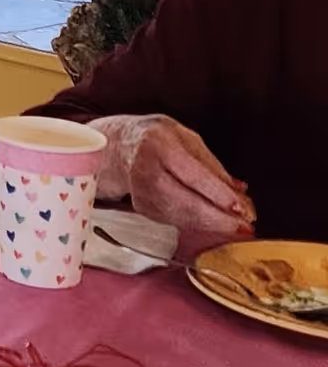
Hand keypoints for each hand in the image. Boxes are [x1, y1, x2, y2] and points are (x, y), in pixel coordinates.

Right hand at [122, 116, 254, 241]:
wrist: (122, 146)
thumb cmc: (159, 140)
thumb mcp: (188, 140)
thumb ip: (213, 167)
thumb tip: (239, 192)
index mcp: (160, 144)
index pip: (193, 174)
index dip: (218, 195)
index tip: (242, 208)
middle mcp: (146, 169)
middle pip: (185, 203)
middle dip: (218, 219)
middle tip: (244, 226)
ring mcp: (141, 191)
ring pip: (180, 217)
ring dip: (210, 225)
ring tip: (234, 226)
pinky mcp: (142, 207)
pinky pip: (174, 220)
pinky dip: (196, 223)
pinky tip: (211, 221)